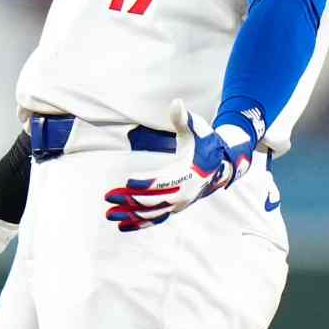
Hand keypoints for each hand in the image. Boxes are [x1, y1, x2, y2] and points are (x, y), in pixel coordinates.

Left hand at [104, 100, 261, 232]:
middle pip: (153, 201)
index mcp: (187, 173)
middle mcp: (183, 193)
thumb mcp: (196, 129)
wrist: (220, 165)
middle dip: (129, 200)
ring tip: (109, 214)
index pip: (162, 182)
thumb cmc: (204, 144)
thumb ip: (182, 118)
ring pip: (152, 214)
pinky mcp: (175, 208)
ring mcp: (179, 204)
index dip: (144, 182)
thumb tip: (176, 102)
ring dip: (129, 215)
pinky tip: (122, 226)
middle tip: (108, 197)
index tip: (125, 181)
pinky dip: (139, 224)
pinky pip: (156, 220)